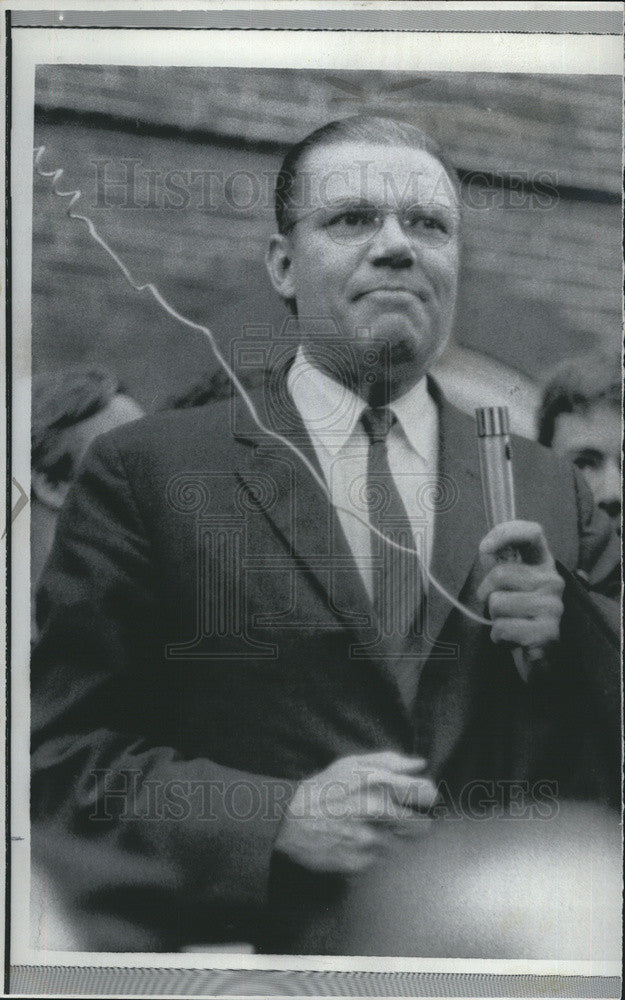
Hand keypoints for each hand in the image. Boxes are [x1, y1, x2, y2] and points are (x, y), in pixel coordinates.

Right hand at [274, 750, 437, 874]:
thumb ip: (390, 761)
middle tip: (407, 823)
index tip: (422, 801)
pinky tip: (374, 852)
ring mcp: (371, 842)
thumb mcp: (352, 765)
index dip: (428, 798)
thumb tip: (420, 764)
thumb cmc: (323, 789)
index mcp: (379, 784)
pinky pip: (389, 867)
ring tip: (390, 838)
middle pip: (424, 825)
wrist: (289, 821)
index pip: (427, 793)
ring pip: (410, 849)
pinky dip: (387, 861)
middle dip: (419, 824)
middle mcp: (379, 813)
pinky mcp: (362, 866)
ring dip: (405, 845)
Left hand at [477, 520, 563, 649]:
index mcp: (543, 564)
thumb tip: (487, 549)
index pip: (532, 533)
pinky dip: (499, 637)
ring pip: (497, 603)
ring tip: (511, 624)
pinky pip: (502, 628)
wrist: (538, 659)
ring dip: (494, 618)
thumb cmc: (518, 617)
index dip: (506, 533)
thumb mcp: (508, 586)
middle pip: (500, 574)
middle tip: (501, 609)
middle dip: (487, 594)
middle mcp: (552, 581)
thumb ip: (499, 564)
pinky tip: (514, 641)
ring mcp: (553, 606)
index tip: (485, 548)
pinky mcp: (547, 632)